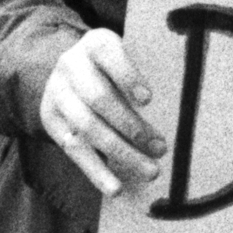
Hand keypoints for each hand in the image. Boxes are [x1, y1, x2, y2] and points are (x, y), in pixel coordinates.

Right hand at [39, 29, 164, 198]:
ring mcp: (58, 93)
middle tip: (160, 148)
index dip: (127, 76)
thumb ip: (147, 73)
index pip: (109, 55)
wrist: (70, 71)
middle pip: (98, 98)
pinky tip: (116, 188)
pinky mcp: (51, 121)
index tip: (148, 99)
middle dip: (131, 126)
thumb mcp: (128, 57)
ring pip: (86, 127)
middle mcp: (71, 65)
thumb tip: (181, 111)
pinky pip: (73, 150)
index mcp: (95, 44)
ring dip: (120, 152)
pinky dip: (96, 171)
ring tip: (150, 170)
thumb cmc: (115, 68)